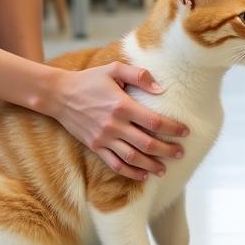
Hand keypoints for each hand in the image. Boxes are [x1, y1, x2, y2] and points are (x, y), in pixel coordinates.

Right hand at [47, 63, 188, 180]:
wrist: (59, 95)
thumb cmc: (89, 79)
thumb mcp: (113, 69)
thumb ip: (138, 75)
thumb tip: (161, 89)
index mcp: (122, 105)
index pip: (154, 121)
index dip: (172, 128)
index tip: (185, 131)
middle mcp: (114, 125)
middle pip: (147, 143)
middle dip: (167, 150)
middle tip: (181, 153)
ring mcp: (103, 138)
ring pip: (132, 157)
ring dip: (151, 165)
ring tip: (165, 169)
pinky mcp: (95, 146)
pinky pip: (115, 164)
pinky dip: (130, 172)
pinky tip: (142, 175)